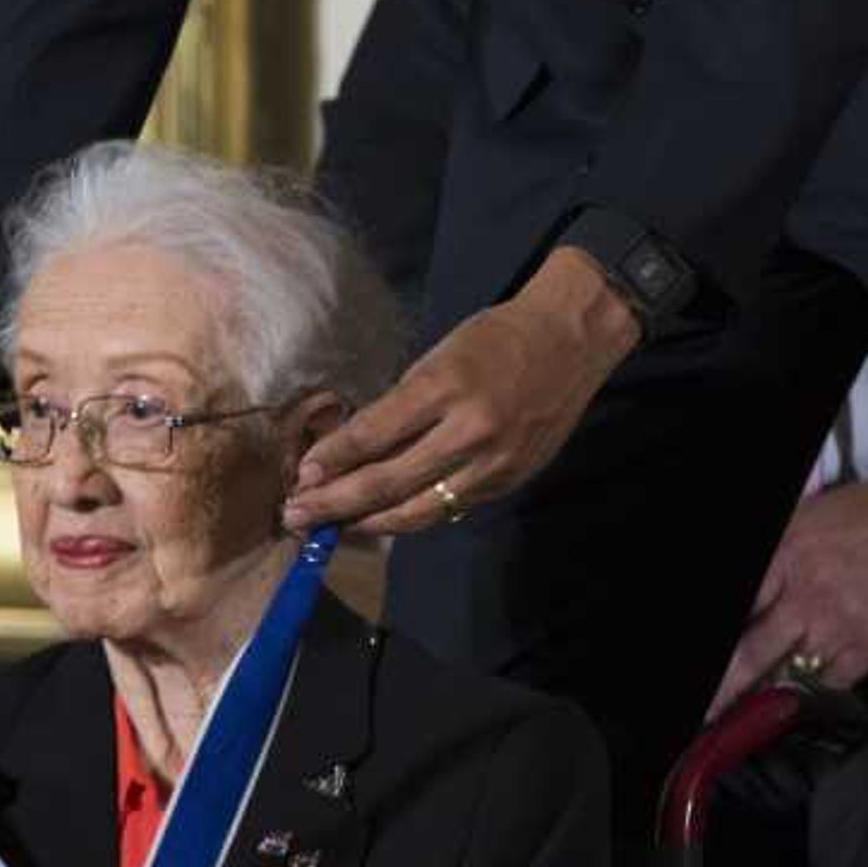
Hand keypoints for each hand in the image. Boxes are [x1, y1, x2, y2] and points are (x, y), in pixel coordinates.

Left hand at [281, 250, 640, 537]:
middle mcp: (469, 432)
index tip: (301, 475)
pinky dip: (411, 517)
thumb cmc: (497, 338)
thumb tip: (352, 447)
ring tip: (331, 528)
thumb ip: (402, 405)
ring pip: (418, 509)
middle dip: (335, 503)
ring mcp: (493, 463)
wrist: (571, 341)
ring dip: (367, 522)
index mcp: (446, 387)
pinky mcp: (509, 482)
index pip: (374, 435)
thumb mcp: (440, 355)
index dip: (333, 460)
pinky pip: (449, 508)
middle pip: (388, 482)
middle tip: (296, 515)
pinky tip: (382, 519)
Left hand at [707, 474, 867, 713]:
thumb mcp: (802, 521)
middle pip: (752, 656)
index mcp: (785, 556)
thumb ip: (771, 564)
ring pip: (790, 677)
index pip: (742, 611)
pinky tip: (803, 688)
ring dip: (770, 691)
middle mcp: (808, 596)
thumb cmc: (862, 518)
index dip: (725, 654)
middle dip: (726, 689)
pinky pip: (832, 683)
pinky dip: (815, 688)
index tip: (711, 685)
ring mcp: (841, 626)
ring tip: (757, 703)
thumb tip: (754, 603)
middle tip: (710, 713)